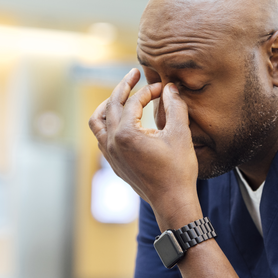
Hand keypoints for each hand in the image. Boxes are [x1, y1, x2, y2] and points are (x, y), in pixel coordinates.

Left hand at [88, 69, 201, 228]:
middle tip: (134, 75)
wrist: (172, 202)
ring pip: (97, 123)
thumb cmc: (178, 170)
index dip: (148, 91)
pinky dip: (107, 125)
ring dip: (107, 106)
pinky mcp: (113, 164)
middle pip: (110, 106)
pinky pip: (100, 138)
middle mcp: (112, 143)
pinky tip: (120, 122)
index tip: (162, 87)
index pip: (133, 102)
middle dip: (123, 88)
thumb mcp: (180, 134)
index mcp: (126, 134)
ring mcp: (110, 155)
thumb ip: (174, 106)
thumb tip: (170, 87)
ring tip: (118, 96)